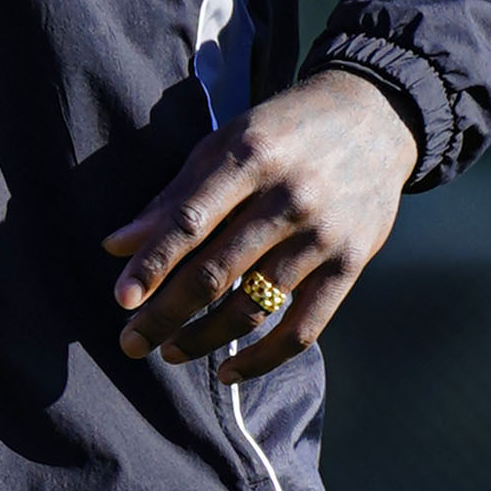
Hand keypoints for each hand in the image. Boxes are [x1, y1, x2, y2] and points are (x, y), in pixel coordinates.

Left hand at [105, 72, 417, 384]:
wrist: (375, 119)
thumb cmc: (283, 132)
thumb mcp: (225, 144)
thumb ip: (174, 198)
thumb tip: (115, 247)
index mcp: (250, 157)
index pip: (190, 221)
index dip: (153, 264)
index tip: (122, 300)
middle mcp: (289, 197)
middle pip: (216, 273)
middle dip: (166, 315)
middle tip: (131, 343)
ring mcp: (322, 235)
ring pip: (253, 307)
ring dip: (205, 339)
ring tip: (171, 351)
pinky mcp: (350, 265)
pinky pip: (302, 330)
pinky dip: (262, 360)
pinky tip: (228, 372)